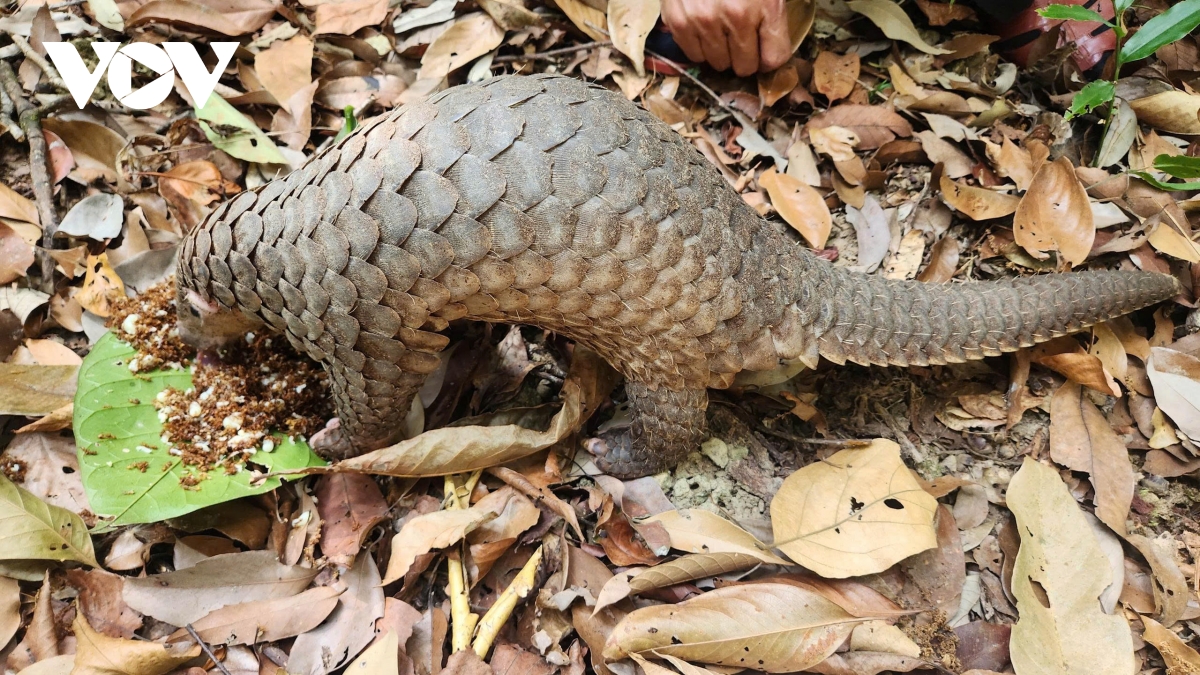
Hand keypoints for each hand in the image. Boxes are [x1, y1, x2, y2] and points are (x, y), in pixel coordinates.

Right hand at [660, 0, 791, 75]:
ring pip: (718, 64)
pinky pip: (693, 55)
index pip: (774, 58)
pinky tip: (704, 28)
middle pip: (745, 66)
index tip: (766, 50)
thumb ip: (773, 13)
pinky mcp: (678, 22)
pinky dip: (700, 46)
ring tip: (721, 31)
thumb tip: (773, 49)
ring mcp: (704, 22)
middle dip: (746, 56)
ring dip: (722, 52)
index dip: (771, 56)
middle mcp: (735, 17)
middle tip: (742, 39)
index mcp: (765, 5)